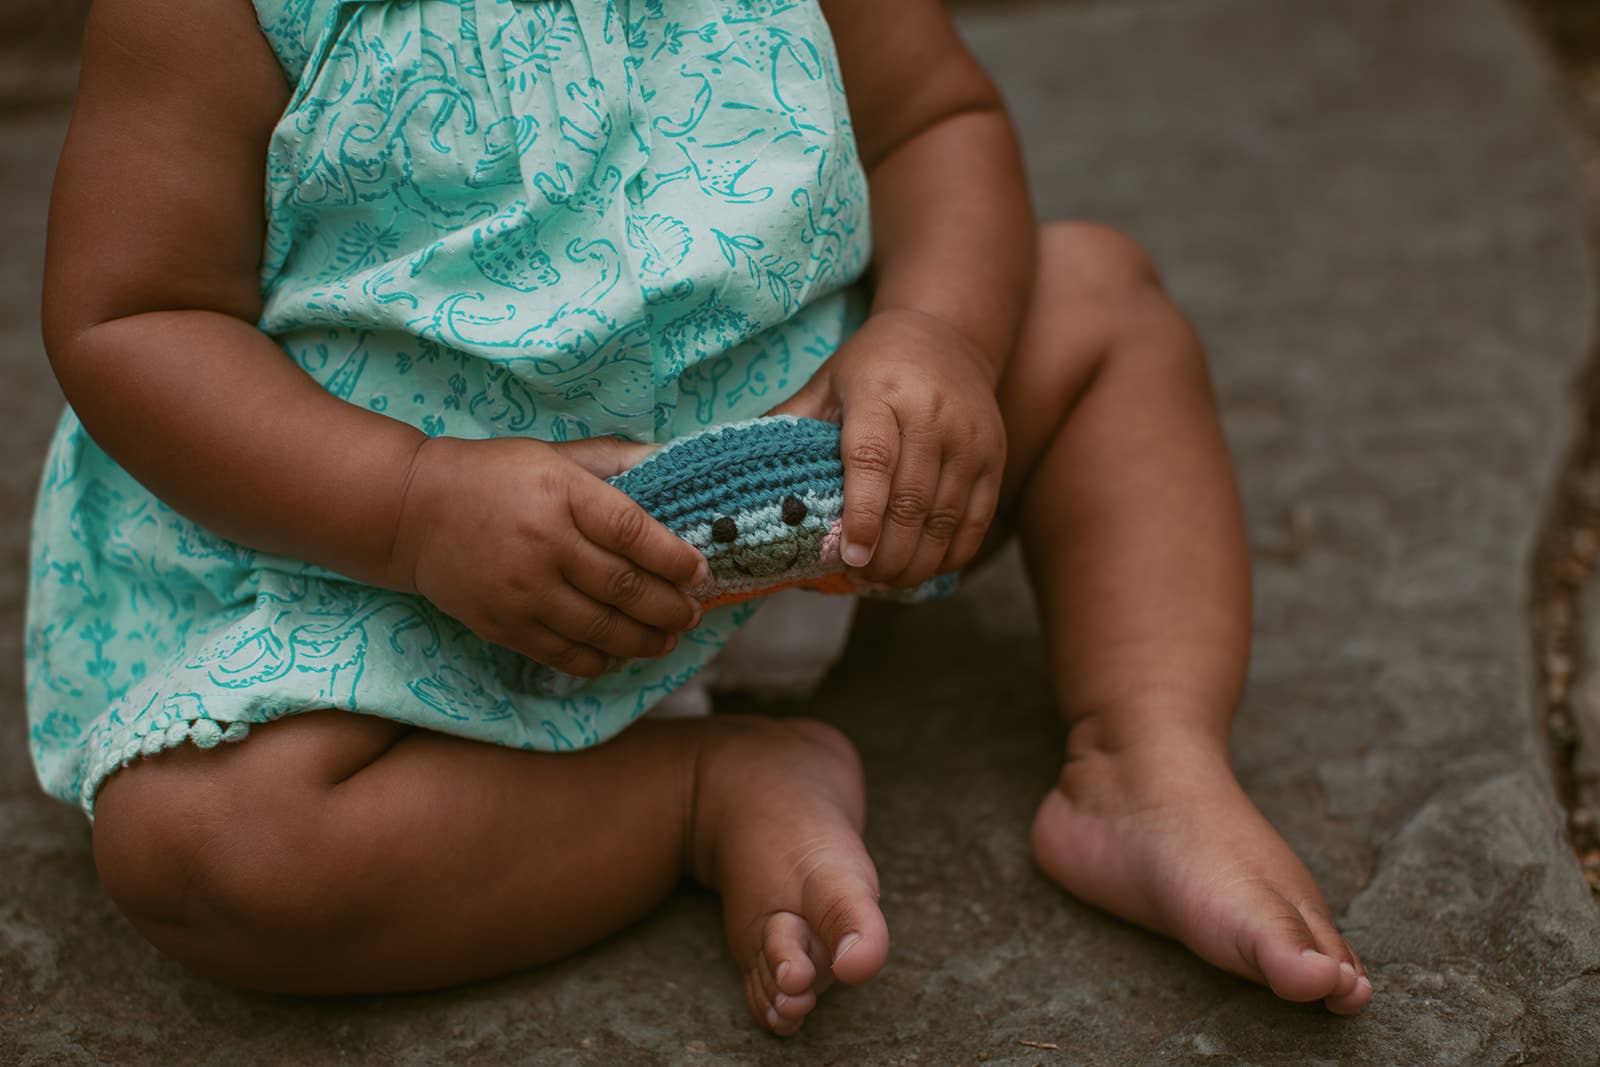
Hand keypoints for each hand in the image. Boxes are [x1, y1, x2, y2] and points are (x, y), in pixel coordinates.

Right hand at [387, 435, 710, 678]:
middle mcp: (545, 544)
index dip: (675, 557)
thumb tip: (671, 458)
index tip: (701, 572)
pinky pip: (563, 654)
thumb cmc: (494, 477)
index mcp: (562, 494)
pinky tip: (619, 655)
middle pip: (624, 587)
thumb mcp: (553, 454)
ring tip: (668, 638)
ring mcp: (523, 590)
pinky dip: (599, 660)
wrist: (410, 512)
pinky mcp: (503, 624)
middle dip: (670, 607)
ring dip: (645, 640)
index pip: (634, 532)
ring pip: (600, 628)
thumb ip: (613, 460)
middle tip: (694, 613)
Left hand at [768, 308, 1006, 588]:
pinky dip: (952, 552)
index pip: (871, 460)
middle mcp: (931, 414)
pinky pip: (977, 517)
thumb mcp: (825, 382)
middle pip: (911, 500)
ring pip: (945, 516)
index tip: (849, 556)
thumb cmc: (871, 367)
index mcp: (880, 394)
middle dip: (887, 553)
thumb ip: (788, 423)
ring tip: (888, 580)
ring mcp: (969, 437)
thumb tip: (734, 467)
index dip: (862, 514)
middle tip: (862, 577)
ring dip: (917, 561)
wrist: (945, 335)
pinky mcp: (994, 455)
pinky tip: (926, 567)